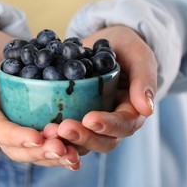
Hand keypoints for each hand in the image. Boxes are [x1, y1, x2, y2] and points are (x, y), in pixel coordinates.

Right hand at [0, 26, 80, 169]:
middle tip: (64, 149)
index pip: (1, 132)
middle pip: (22, 148)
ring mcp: (21, 122)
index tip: (38, 137)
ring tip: (76, 155)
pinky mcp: (37, 114)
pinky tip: (82, 145)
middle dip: (43, 151)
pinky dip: (65, 142)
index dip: (19, 137)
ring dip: (57, 154)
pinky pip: (50, 134)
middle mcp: (4, 125)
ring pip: (38, 147)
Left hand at [45, 25, 156, 154]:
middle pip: (102, 141)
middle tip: (62, 128)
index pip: (123, 126)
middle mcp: (112, 123)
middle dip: (83, 138)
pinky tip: (39, 129)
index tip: (89, 118)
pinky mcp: (74, 117)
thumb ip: (145, 77)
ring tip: (47, 132)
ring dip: (65, 141)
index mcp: (131, 112)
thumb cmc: (125, 47)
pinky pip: (65, 132)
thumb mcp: (138, 54)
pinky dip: (53, 134)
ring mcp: (91, 122)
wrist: (103, 43)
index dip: (107, 125)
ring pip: (81, 143)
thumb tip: (147, 109)